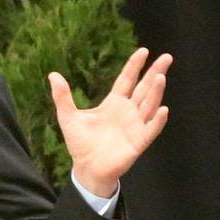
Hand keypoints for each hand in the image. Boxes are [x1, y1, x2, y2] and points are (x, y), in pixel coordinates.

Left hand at [48, 47, 171, 196]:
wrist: (86, 168)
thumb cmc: (80, 144)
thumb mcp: (68, 117)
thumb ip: (62, 97)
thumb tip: (52, 74)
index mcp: (114, 103)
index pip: (127, 80)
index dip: (134, 66)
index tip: (143, 51)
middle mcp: (128, 112)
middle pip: (144, 88)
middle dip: (155, 72)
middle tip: (167, 57)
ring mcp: (135, 126)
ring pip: (149, 105)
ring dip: (156, 92)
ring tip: (160, 77)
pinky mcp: (138, 142)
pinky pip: (151, 130)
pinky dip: (157, 121)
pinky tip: (163, 110)